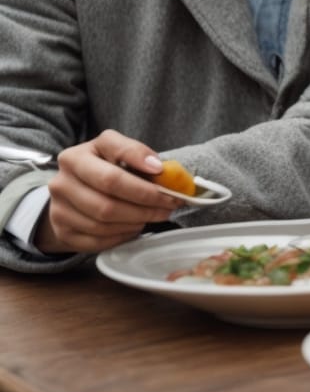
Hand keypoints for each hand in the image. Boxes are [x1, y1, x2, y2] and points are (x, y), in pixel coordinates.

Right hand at [33, 130, 183, 254]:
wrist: (72, 193)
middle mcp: (61, 183)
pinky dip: (123, 235)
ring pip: (104, 223)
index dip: (139, 169)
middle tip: (169, 204)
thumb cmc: (102, 169)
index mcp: (75, 157)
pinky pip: (98, 240)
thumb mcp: (115, 151)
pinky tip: (135, 226)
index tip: (161, 172)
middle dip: (146, 204)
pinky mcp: (62, 232)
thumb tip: (160, 169)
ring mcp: (58, 210)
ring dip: (137, 221)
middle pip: (108, 201)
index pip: (110, 169)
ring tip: (155, 214)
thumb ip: (137, 154)